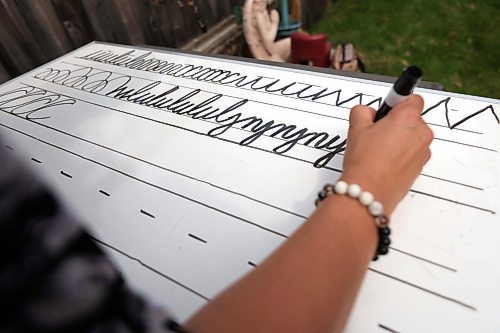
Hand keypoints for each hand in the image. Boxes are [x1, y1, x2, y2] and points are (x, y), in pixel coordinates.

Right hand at [341, 94, 432, 214]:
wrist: (370, 191)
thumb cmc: (365, 160)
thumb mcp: (356, 128)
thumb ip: (362, 112)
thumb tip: (367, 112)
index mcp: (408, 117)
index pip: (412, 98)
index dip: (397, 103)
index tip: (387, 109)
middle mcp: (421, 132)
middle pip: (412, 119)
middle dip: (396, 123)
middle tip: (376, 133)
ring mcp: (423, 151)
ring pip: (412, 137)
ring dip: (399, 139)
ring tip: (378, 151)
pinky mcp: (420, 167)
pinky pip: (412, 153)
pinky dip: (401, 155)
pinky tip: (384, 162)